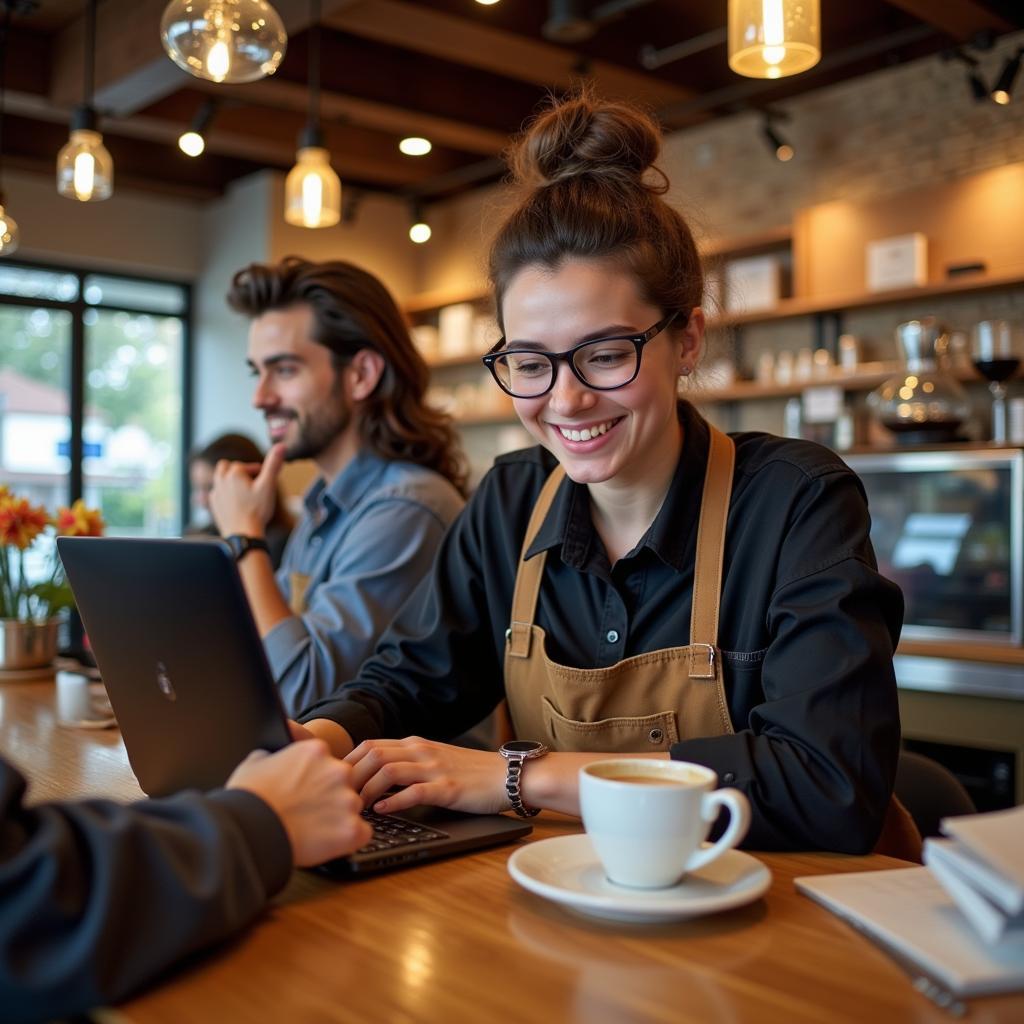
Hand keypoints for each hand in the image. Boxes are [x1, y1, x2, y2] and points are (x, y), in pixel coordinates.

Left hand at [209, 443, 285, 536]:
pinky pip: (216, 493)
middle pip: (226, 466)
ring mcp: (215, 494)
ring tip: (243, 490)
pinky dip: (225, 493)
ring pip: (219, 479)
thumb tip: (281, 445)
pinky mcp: (213, 506)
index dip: (256, 470)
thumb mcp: (268, 485)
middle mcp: (220, 481)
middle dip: (237, 470)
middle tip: (250, 480)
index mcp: (234, 474)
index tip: (264, 479)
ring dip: (229, 481)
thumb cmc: (257, 510)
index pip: (244, 466)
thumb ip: (273, 464)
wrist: (243, 534)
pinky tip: (236, 502)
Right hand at [227, 740, 371, 866]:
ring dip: (339, 818)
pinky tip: (330, 843)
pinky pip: (362, 833)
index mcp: (317, 751)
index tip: (306, 792)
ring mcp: (347, 800)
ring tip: (313, 831)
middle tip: (309, 813)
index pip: (327, 762)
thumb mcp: (256, 761)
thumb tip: (274, 754)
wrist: (248, 831)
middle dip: (331, 797)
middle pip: (344, 784)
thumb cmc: (248, 798)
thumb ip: (275, 754)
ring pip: (353, 808)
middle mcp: (338, 771)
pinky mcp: (351, 829)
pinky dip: (349, 839)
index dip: (316, 780)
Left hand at [346, 737, 508, 815]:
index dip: (347, 761)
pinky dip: (392, 801)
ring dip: (365, 789)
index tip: (333, 781)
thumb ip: (409, 764)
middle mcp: (422, 751)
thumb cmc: (470, 773)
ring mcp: (434, 769)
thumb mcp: (434, 761)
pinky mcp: (447, 789)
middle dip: (349, 776)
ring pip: (388, 770)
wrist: (507, 775)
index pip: (371, 745)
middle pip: (373, 754)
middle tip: (336, 797)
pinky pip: (413, 792)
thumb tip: (375, 778)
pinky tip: (381, 811)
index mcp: (416, 744)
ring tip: (354, 807)